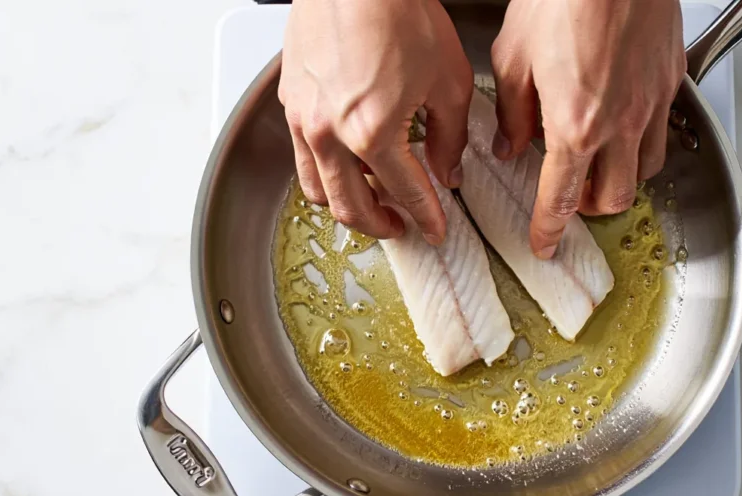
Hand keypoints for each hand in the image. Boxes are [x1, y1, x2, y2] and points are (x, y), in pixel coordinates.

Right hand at [279, 0, 473, 243]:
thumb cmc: (398, 13)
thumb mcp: (448, 81)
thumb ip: (450, 137)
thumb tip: (448, 169)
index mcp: (372, 132)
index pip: (406, 193)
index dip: (427, 217)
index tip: (435, 229)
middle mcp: (329, 133)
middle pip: (352, 207)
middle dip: (382, 225)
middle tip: (401, 226)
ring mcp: (303, 119)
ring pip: (318, 190)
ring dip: (346, 206)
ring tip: (370, 203)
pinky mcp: (291, 102)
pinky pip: (302, 157)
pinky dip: (325, 174)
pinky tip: (346, 164)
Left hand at [490, 0, 685, 257]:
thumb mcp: (513, 56)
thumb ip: (513, 112)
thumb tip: (511, 144)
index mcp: (574, 125)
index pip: (562, 199)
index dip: (550, 229)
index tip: (544, 243)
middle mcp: (620, 124)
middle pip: (614, 198)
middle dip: (589, 211)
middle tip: (571, 202)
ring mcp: (651, 104)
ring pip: (646, 172)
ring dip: (621, 182)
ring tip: (600, 170)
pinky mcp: (671, 80)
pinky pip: (662, 132)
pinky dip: (644, 147)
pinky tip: (625, 130)